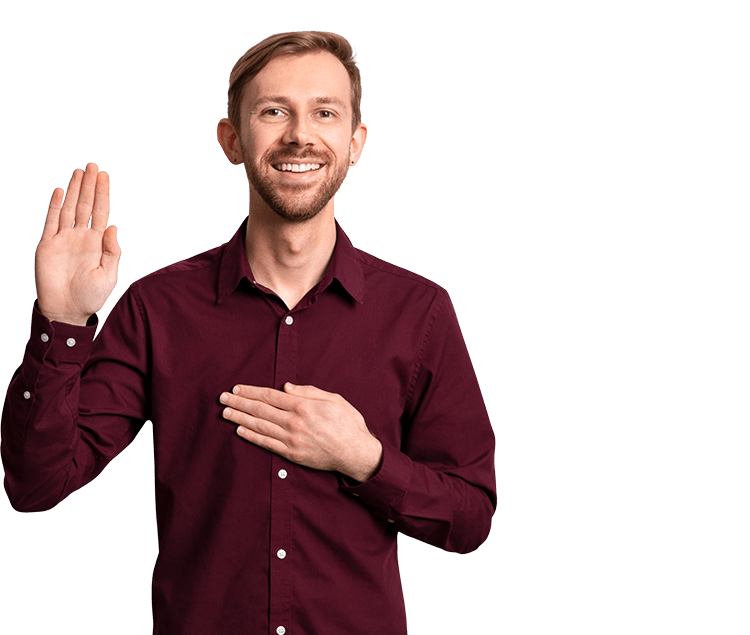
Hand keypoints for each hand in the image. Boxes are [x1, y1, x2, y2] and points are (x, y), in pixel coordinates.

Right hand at [34, 163, 120, 325]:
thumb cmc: (91, 296)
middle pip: (86, 205)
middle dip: (90, 185)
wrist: (67, 310)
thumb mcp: (109, 275)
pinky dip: (55, 206)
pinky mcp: (48, 245)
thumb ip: (112, 251)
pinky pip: (51, 221)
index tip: (105, 176)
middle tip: (93, 165)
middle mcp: (81, 237)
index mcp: (97, 243)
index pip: (102, 212)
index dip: (103, 194)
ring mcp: (64, 239)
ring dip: (75, 190)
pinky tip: (61, 191)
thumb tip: (114, 226)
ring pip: (69, 208)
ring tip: (79, 171)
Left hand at [220, 383, 382, 482]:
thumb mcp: (334, 399)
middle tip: (222, 398)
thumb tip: (286, 387)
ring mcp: (292, 440)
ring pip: (260, 426)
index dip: (251, 391)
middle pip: (260, 410)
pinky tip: (240, 430)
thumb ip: (309, 391)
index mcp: (304, 406)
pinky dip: (252, 437)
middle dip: (239, 402)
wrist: (356, 453)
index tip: (237, 388)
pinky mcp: (292, 454)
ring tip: (226, 412)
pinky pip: (267, 444)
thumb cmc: (348, 423)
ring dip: (240, 418)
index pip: (270, 396)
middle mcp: (294, 422)